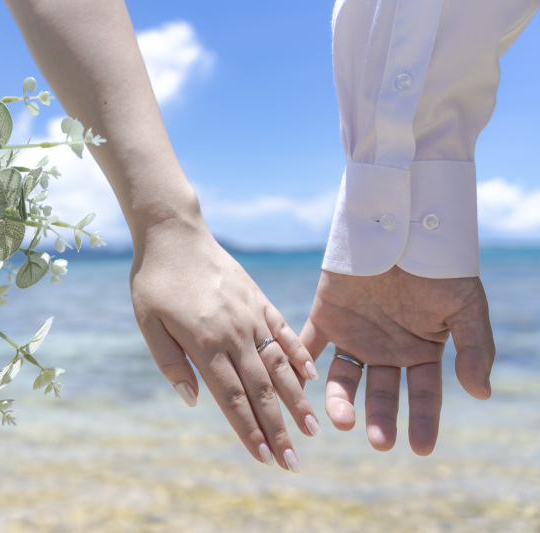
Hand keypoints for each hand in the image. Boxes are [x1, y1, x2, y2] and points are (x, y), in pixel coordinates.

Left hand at [130, 217, 320, 471]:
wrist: (174, 233)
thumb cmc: (155, 281)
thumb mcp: (148, 323)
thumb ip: (170, 363)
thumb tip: (195, 401)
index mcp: (206, 343)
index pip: (232, 397)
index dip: (248, 430)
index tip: (263, 458)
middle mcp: (235, 333)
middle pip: (260, 389)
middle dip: (277, 429)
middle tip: (292, 462)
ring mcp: (251, 316)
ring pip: (278, 365)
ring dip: (295, 400)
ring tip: (312, 429)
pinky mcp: (259, 299)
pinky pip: (283, 331)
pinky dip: (298, 355)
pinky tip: (310, 377)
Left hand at [300, 267, 494, 454]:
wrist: (401, 228)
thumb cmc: (438, 268)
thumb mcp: (465, 307)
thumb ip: (473, 349)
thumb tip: (481, 393)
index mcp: (420, 351)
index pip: (422, 394)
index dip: (423, 420)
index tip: (420, 448)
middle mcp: (384, 349)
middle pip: (380, 392)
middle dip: (379, 417)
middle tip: (378, 441)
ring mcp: (354, 335)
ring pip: (343, 377)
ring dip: (340, 400)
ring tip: (340, 420)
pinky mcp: (325, 316)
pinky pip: (309, 344)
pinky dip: (301, 363)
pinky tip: (300, 387)